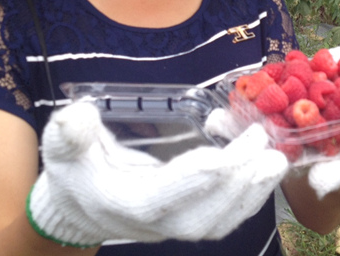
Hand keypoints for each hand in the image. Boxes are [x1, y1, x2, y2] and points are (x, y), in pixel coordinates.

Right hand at [28, 101, 287, 247]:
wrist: (78, 206)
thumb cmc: (74, 171)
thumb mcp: (63, 148)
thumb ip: (69, 133)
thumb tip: (77, 113)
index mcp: (128, 204)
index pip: (172, 194)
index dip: (208, 171)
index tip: (236, 145)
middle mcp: (156, 223)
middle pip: (206, 216)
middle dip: (241, 184)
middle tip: (269, 149)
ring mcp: (174, 227)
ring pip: (220, 222)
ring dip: (252, 193)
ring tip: (276, 161)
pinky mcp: (187, 220)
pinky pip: (222, 218)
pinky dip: (247, 198)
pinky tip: (263, 173)